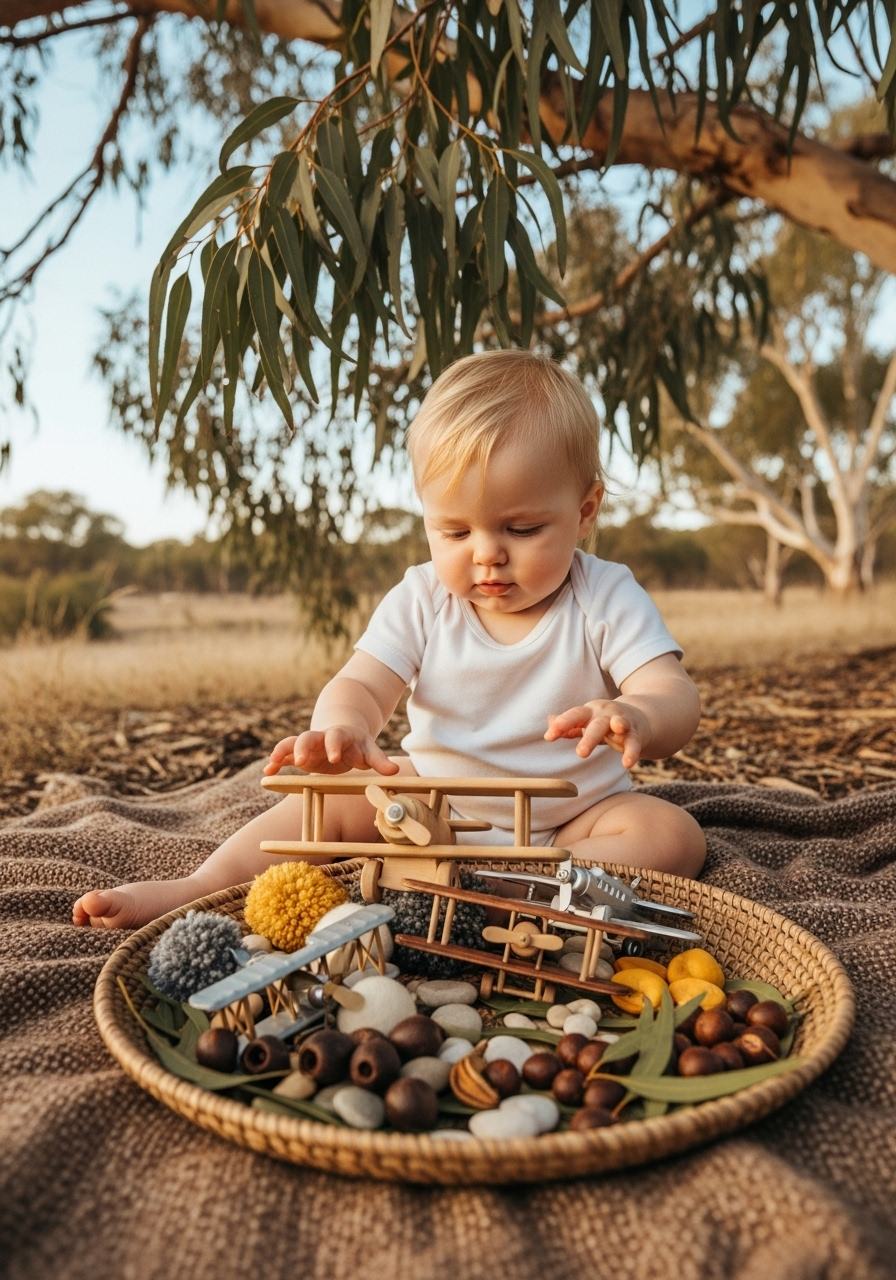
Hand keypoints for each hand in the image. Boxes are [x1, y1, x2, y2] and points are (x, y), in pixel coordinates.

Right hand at [263, 728, 399, 775]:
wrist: (344, 732)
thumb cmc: (358, 745)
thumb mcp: (369, 751)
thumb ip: (379, 761)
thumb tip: (394, 771)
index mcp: (341, 735)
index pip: (337, 737)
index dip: (335, 745)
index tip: (334, 757)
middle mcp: (322, 737)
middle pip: (309, 737)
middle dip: (304, 747)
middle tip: (301, 760)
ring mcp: (309, 744)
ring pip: (293, 742)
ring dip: (283, 751)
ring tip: (274, 762)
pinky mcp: (299, 753)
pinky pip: (285, 755)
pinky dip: (276, 762)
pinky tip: (268, 772)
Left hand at [544, 700, 650, 768]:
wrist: (638, 717)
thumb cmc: (603, 722)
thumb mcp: (585, 721)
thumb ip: (568, 727)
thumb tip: (548, 730)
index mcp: (589, 712)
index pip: (574, 715)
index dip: (562, 724)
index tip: (549, 736)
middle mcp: (606, 715)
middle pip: (597, 725)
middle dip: (590, 737)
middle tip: (581, 753)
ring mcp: (622, 722)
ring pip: (620, 726)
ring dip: (619, 726)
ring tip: (619, 729)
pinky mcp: (636, 734)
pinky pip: (634, 743)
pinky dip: (631, 752)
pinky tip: (627, 763)